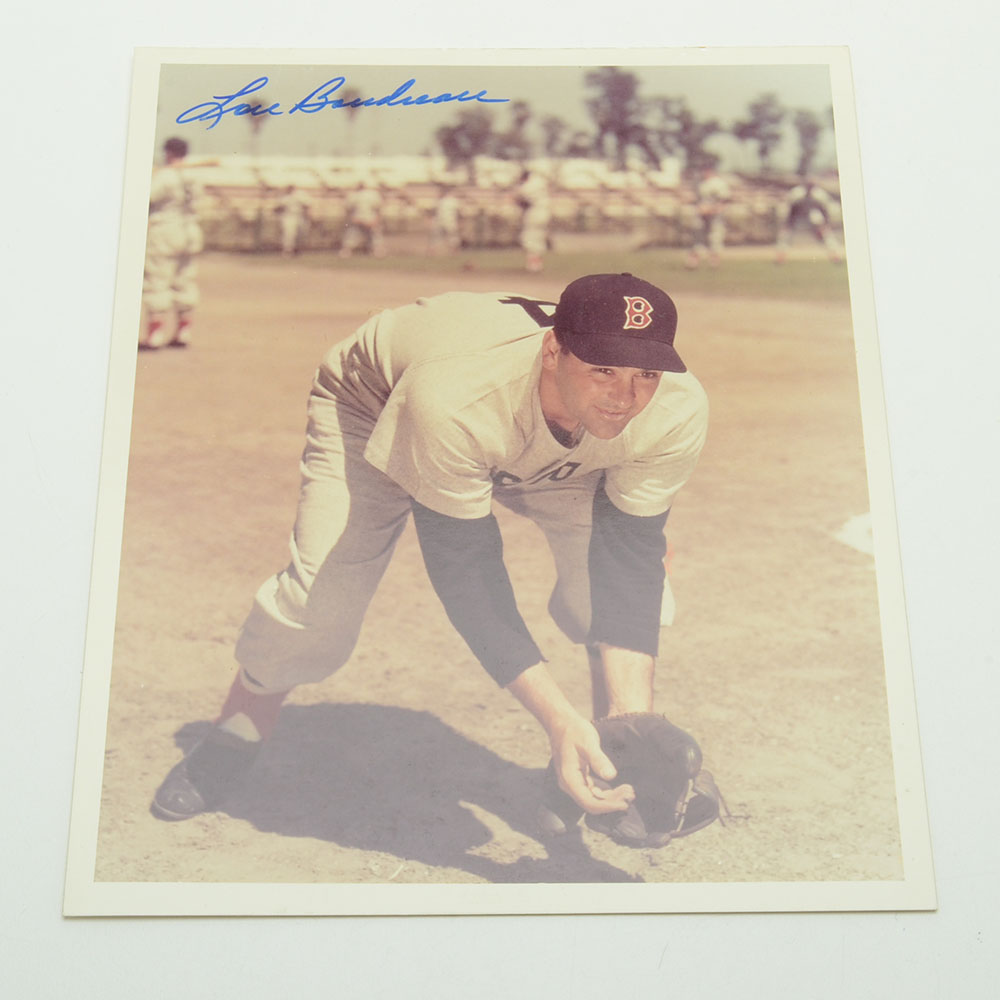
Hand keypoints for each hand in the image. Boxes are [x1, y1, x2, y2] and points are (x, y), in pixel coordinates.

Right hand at [506, 662, 634, 814]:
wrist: (561, 722)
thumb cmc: (574, 731)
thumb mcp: (588, 742)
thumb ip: (598, 760)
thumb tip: (611, 776)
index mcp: (569, 779)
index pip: (589, 803)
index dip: (608, 806)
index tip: (625, 804)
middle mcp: (569, 785)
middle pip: (592, 804)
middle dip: (612, 802)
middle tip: (631, 795)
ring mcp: (573, 783)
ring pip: (593, 799)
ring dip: (611, 798)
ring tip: (629, 792)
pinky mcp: (578, 779)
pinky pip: (593, 791)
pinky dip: (606, 792)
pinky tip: (620, 788)